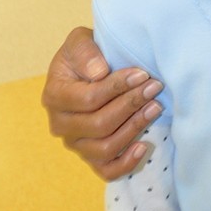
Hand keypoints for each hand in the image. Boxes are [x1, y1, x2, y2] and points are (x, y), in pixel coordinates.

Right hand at [41, 26, 162, 180]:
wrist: (86, 69)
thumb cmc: (84, 54)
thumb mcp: (79, 41)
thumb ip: (85, 51)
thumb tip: (100, 72)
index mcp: (54, 96)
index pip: (89, 99)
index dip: (117, 88)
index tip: (142, 74)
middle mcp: (61, 124)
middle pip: (99, 124)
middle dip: (131, 105)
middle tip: (154, 88)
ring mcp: (75, 144)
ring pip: (105, 147)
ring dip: (134, 127)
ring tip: (155, 107)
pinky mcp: (90, 156)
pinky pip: (106, 170)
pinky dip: (126, 163)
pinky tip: (144, 146)